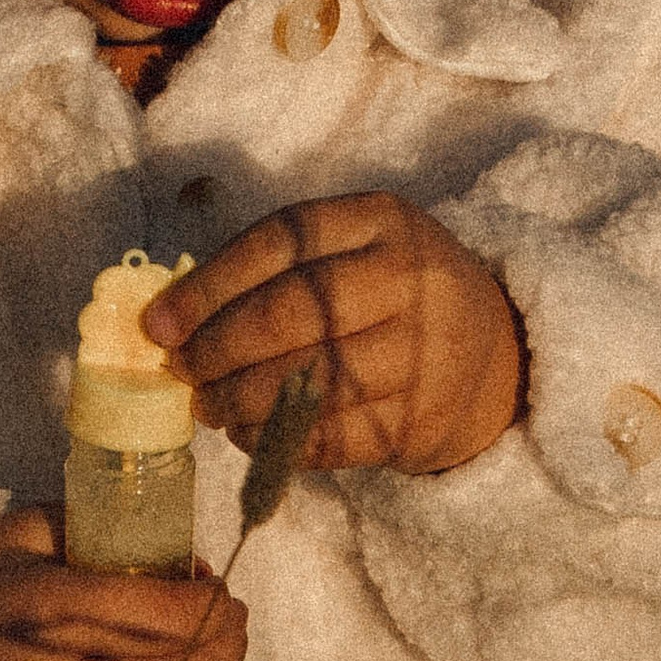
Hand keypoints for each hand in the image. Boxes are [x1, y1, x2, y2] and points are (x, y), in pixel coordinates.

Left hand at [146, 194, 526, 476]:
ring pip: (307, 379)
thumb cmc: (397, 294)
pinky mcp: (419, 420)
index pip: (283, 240)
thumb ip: (279, 268)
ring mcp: (421, 352)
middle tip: (179, 370)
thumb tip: (172, 316)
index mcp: (384, 220)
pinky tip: (246, 433)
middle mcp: (409, 278)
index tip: (158, 323)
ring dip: (238, 400)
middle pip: (293, 311)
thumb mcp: (359, 249)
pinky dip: (274, 439)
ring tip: (205, 405)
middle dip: (218, 346)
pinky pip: (330, 437)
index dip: (211, 283)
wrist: (501, 354)